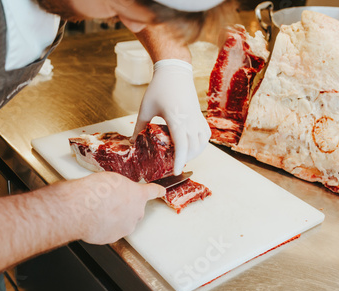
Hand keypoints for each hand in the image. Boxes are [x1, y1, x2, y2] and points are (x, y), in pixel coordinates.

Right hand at [61, 172, 164, 244]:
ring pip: (122, 221)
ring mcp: (126, 227)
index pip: (152, 191)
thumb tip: (117, 190)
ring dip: (114, 217)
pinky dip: (104, 226)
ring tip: (99, 210)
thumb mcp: (112, 179)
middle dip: (124, 206)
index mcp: (138, 195)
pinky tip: (94, 219)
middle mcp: (136, 213)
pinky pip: (110, 231)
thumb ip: (120, 187)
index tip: (162, 191)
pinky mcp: (113, 237)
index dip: (157, 191)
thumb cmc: (96, 191)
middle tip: (108, 200)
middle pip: (134, 209)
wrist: (83, 209)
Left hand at [132, 59, 210, 174]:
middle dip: (185, 159)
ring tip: (182, 157)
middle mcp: (190, 121)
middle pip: (193, 148)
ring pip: (202, 143)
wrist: (175, 70)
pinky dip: (200, 144)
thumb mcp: (146, 108)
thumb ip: (140, 127)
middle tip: (173, 165)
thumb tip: (132, 142)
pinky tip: (191, 146)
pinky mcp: (200, 116)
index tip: (175, 171)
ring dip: (194, 153)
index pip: (182, 146)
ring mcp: (197, 118)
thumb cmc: (159, 88)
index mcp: (177, 119)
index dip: (180, 161)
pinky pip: (205, 135)